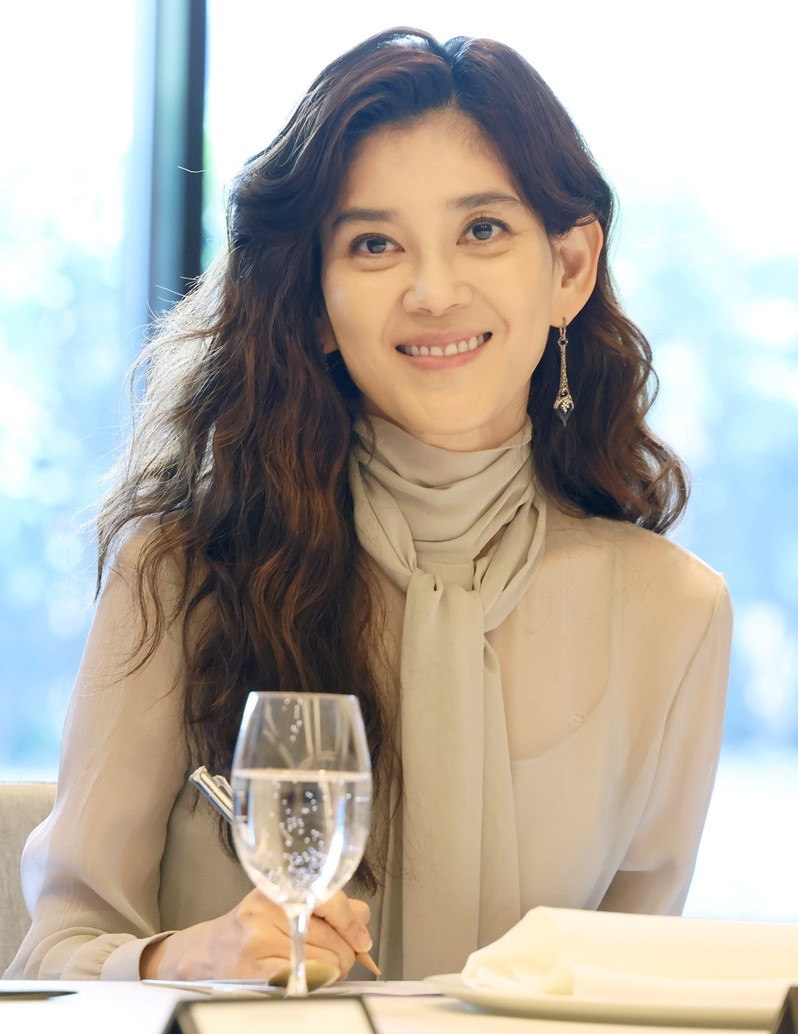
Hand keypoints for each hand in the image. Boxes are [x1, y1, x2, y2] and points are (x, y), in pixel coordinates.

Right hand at [140, 888, 371, 980]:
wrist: (205, 954)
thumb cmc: (251, 928)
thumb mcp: (285, 903)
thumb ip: (328, 906)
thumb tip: (362, 920)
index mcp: (278, 889)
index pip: (330, 900)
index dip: (351, 923)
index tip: (361, 939)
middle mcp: (267, 913)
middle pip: (333, 940)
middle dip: (344, 954)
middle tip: (336, 957)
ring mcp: (260, 945)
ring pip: (325, 965)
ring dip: (332, 972)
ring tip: (316, 966)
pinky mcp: (258, 975)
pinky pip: (307, 982)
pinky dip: (316, 984)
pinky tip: (306, 977)